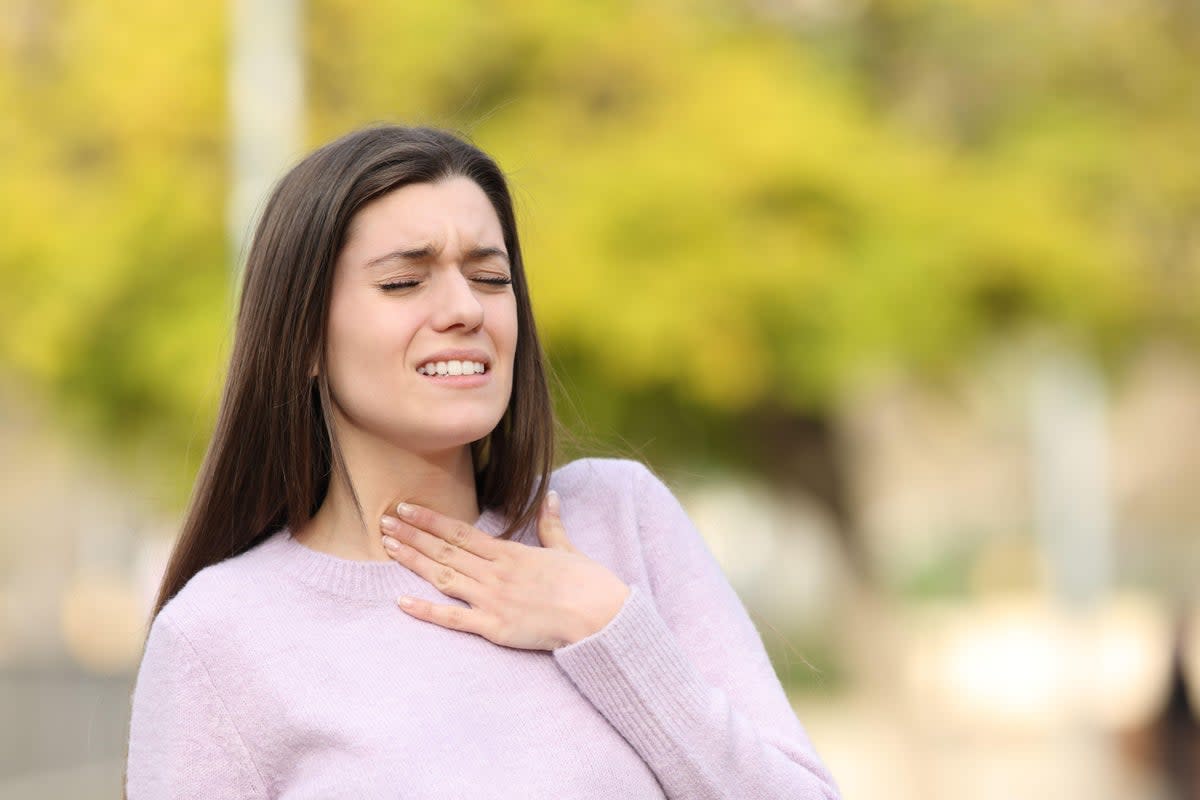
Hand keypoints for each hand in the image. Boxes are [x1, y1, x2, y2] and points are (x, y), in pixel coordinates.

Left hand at [379, 490, 630, 650]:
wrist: (600, 616)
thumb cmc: (588, 583)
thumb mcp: (567, 548)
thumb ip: (552, 524)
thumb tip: (552, 496)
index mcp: (511, 553)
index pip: (461, 532)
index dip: (431, 520)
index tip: (407, 509)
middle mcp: (495, 572)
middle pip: (445, 551)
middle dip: (412, 535)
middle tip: (383, 522)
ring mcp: (492, 599)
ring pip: (443, 577)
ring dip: (413, 562)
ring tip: (388, 547)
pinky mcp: (495, 627)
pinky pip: (453, 619)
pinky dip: (426, 610)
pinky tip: (402, 602)